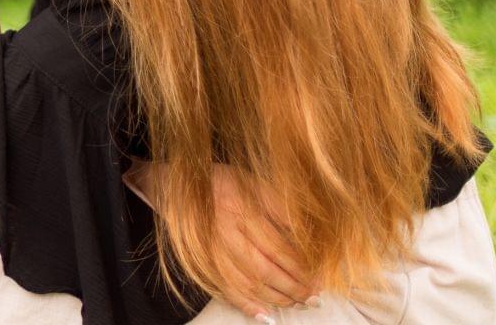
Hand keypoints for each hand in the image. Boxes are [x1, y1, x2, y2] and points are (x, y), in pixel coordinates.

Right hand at [127, 160, 323, 320]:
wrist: (174, 187)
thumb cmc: (221, 183)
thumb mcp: (253, 183)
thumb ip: (280, 207)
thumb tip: (310, 236)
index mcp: (239, 207)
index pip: (279, 245)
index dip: (304, 265)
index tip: (321, 275)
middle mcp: (223, 230)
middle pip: (266, 267)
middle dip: (295, 286)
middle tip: (315, 295)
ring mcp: (210, 249)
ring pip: (248, 283)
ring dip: (278, 297)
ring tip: (299, 302)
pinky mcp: (202, 261)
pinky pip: (224, 288)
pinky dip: (245, 304)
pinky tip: (264, 313)